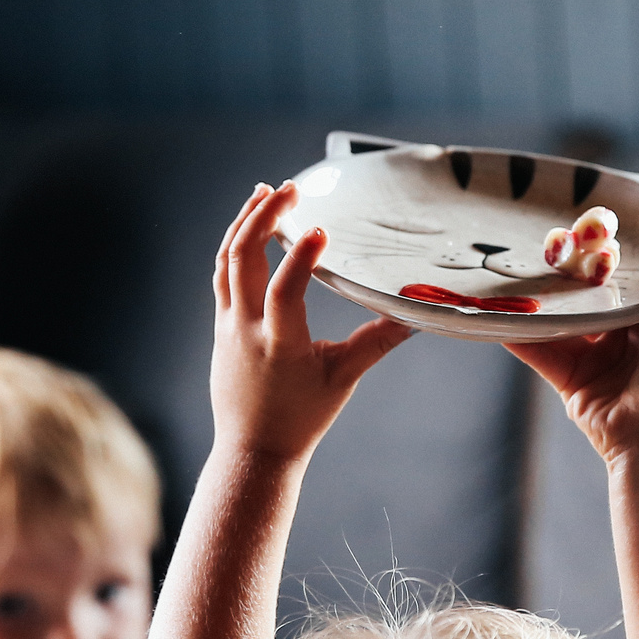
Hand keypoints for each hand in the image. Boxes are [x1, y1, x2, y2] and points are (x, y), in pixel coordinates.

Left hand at [209, 183, 410, 465]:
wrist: (254, 450)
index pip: (283, 290)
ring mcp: (228, 325)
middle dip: (263, 216)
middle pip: (243, 260)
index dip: (300, 256)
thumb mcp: (344, 378)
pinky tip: (249, 228)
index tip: (319, 228)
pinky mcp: (221, 326)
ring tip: (264, 192)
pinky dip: (234, 245)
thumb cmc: (302, 417)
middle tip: (289, 188)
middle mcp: (246, 330)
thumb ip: (377, 342)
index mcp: (279, 344)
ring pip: (226, 261)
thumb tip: (416, 316)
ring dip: (243, 222)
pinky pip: (222, 275)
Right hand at [504, 250, 638, 467]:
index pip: (629, 285)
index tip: (590, 236)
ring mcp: (595, 360)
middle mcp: (624, 340)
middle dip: (570, 278)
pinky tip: (501, 313)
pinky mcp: (569, 381)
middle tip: (550, 249)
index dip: (611, 262)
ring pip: (562, 323)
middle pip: (590, 301)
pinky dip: (520, 335)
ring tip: (517, 273)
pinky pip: (541, 352)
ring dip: (541, 303)